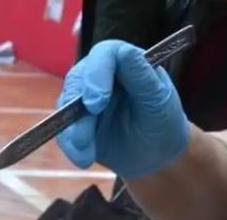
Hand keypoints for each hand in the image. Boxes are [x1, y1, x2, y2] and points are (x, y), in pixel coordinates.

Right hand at [56, 41, 189, 178]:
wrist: (156, 157)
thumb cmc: (164, 123)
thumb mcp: (159, 100)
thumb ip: (141, 76)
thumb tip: (123, 52)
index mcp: (125, 62)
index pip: (104, 55)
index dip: (96, 75)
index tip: (98, 103)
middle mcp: (101, 75)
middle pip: (77, 79)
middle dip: (79, 109)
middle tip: (84, 136)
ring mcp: (85, 99)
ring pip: (66, 106)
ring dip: (73, 132)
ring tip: (87, 156)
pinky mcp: (75, 122)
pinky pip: (63, 130)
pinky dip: (70, 146)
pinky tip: (84, 159)